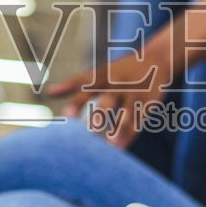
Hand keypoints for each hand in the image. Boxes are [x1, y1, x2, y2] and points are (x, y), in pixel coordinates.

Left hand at [48, 51, 171, 149]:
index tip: (67, 115)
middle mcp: (119, 84)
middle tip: (91, 127)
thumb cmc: (118, 71)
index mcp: (104, 76)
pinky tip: (120, 147)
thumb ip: (74, 83)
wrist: (156, 59)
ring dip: (119, 127)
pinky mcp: (148, 103)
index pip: (89, 87)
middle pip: (110, 98)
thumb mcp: (97, 72)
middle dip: (102, 112)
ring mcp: (135, 94)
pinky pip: (139, 120)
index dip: (78, 101)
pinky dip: (130, 134)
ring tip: (110, 143)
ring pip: (127, 112)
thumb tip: (48, 92)